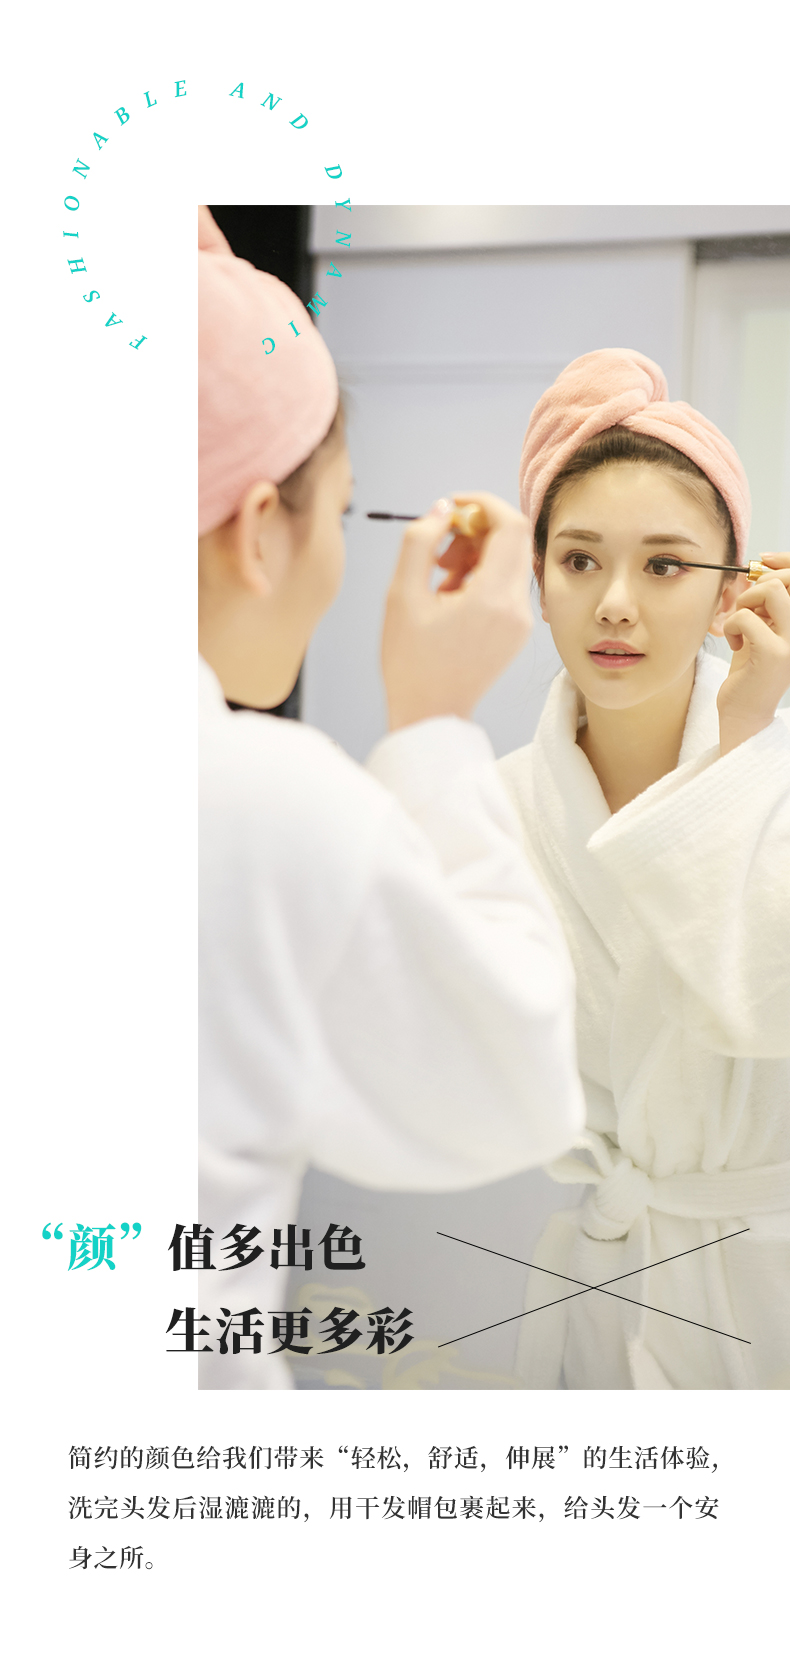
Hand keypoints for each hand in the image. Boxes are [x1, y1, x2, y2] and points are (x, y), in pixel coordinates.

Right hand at [381, 492, 532, 730]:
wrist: (430, 714)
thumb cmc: (410, 663)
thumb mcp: (401, 595)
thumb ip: (419, 541)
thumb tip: (442, 508)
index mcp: (492, 598)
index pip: (510, 525)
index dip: (482, 504)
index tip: (453, 508)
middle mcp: (517, 608)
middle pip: (513, 539)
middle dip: (476, 530)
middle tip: (440, 549)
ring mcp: (522, 622)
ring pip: (510, 560)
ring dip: (477, 554)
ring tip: (440, 578)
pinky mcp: (519, 631)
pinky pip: (507, 584)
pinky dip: (482, 577)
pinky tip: (452, 598)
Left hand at [718, 555, 789, 754]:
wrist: (744, 713)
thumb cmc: (750, 672)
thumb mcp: (760, 629)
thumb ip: (764, 603)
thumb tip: (757, 568)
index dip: (785, 562)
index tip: (762, 561)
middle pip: (788, 579)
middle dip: (757, 585)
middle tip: (744, 609)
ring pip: (772, 590)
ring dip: (746, 602)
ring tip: (739, 624)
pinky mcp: (774, 654)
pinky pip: (746, 616)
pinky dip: (732, 625)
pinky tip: (734, 644)